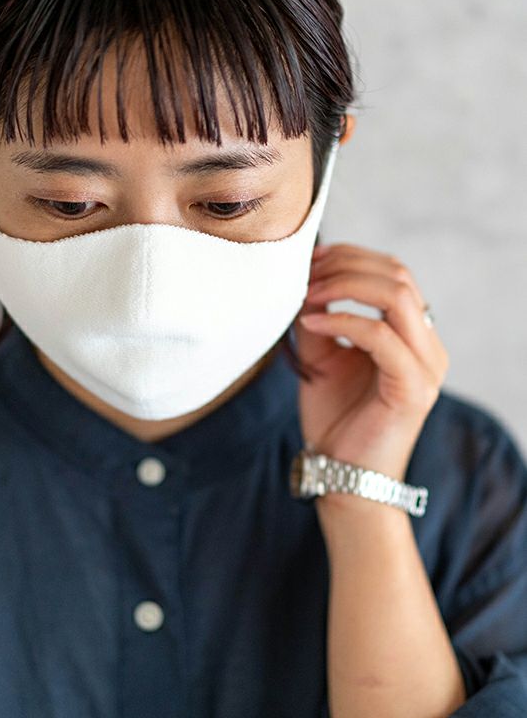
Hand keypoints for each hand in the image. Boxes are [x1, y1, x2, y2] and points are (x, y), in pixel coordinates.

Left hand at [294, 242, 448, 491]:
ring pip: (397, 296)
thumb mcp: (322, 356)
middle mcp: (427, 346)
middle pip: (397, 276)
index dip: (351, 257)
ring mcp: (426, 366)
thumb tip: (305, 280)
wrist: (342, 475)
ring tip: (307, 294)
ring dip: (345, 286)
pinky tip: (309, 321)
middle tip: (305, 274)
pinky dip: (341, 320)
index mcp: (412, 336)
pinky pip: (380, 336)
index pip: (394, 273)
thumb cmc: (335, 418)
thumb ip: (320, 317)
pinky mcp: (413, 387)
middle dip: (346, 265)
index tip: (310, 260)